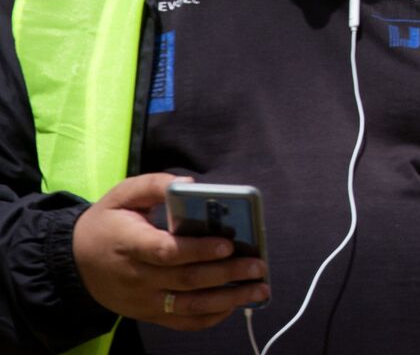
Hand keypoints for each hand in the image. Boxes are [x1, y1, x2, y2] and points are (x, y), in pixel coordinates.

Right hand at [72, 173, 269, 330]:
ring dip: (228, 299)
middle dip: (227, 273)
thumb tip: (188, 184)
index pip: (165, 252)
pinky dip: (210, 317)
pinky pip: (182, 322)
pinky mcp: (148, 313)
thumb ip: (154, 185)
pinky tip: (234, 304)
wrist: (74, 262)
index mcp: (129, 244)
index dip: (197, 250)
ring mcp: (143, 300)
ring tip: (259, 290)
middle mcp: (137, 277)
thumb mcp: (122, 195)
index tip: (227, 244)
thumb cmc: (107, 223)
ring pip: (189, 306)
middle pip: (186, 280)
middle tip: (258, 265)